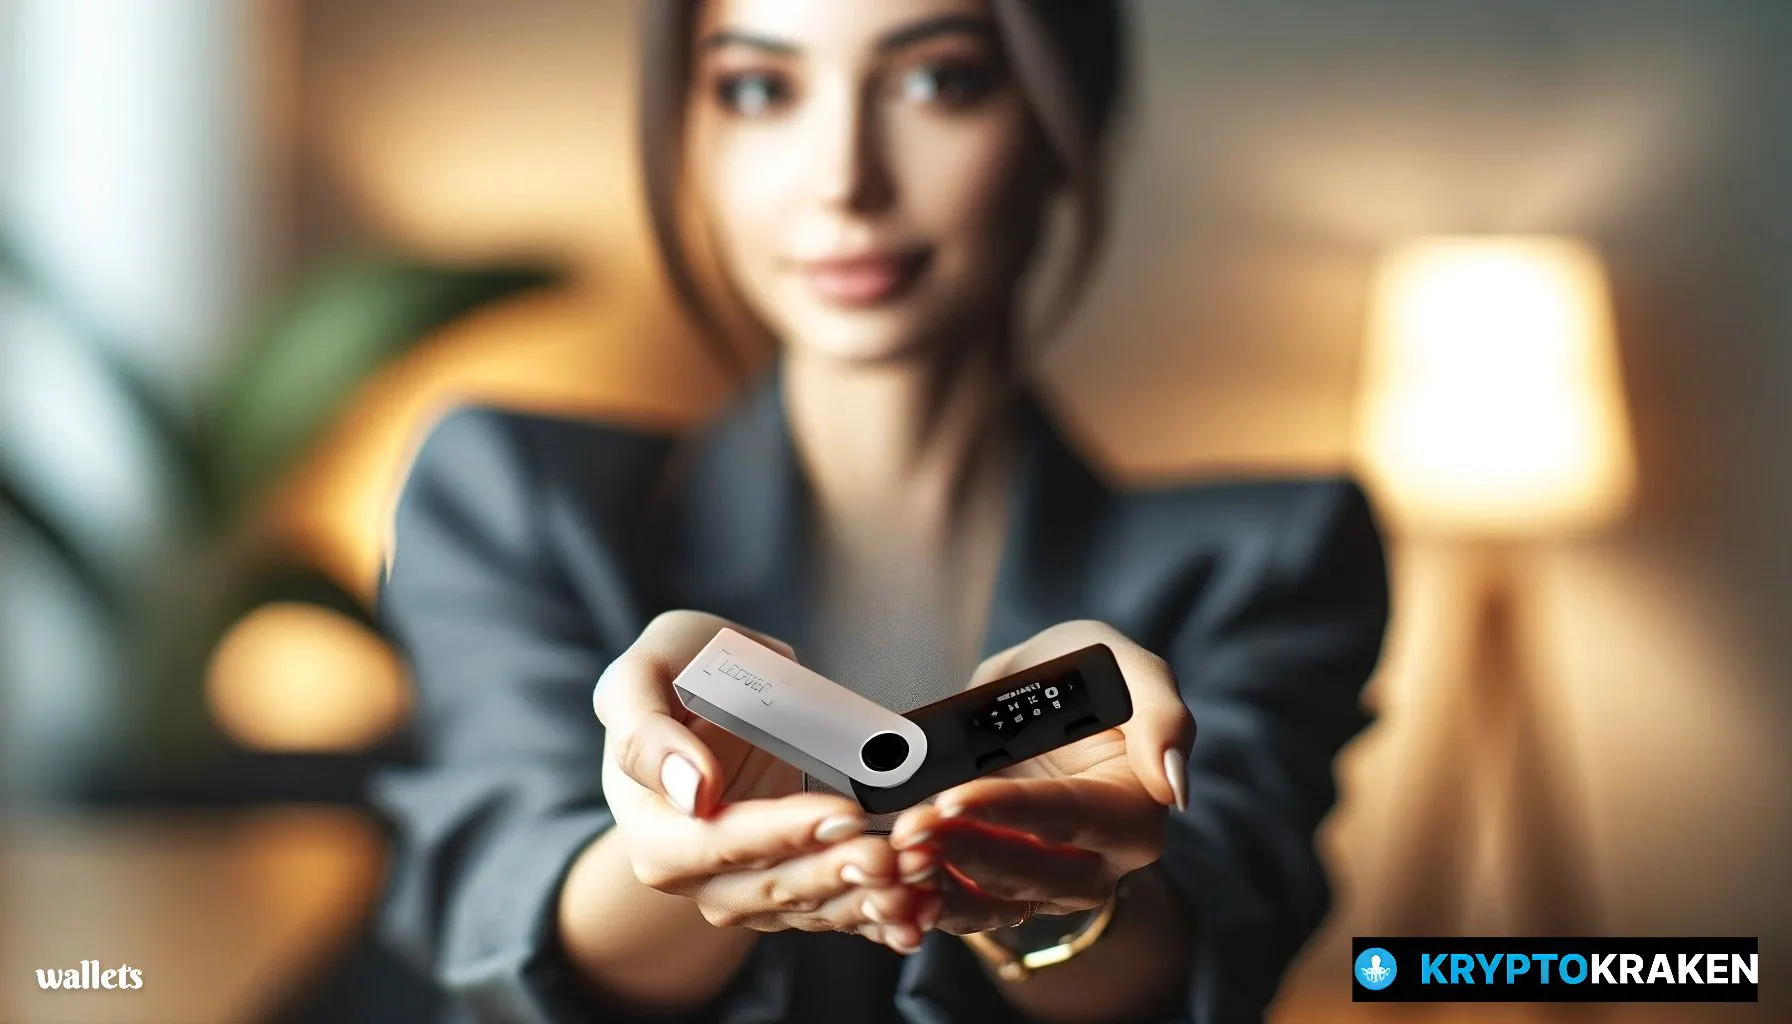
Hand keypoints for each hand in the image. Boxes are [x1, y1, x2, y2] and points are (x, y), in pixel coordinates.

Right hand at [593, 610, 939, 948]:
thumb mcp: (641, 676)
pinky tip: (923, 910)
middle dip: (839, 873)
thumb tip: (690, 793)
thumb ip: (647, 734)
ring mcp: (749, 884)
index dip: (782, 835)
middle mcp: (698, 873)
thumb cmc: (674, 674)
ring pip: (812, 907)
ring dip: (869, 900)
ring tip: (920, 878)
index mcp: (654, 829)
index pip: (718, 844)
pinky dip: (883, 916)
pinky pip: (838, 909)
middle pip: (773, 886)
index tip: (842, 815)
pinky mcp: (796, 881)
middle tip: (896, 854)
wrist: (711, 691)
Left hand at [886, 621, 1194, 934]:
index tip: (952, 797)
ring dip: (939, 886)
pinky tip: (890, 884)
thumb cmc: (1089, 673)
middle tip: (907, 831)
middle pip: (1030, 872)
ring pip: (996, 901)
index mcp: (1134, 812)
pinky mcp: (1006, 893)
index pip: (1069, 816)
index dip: (1010, 811)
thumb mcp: (1129, 668)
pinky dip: (926, 903)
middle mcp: (1099, 863)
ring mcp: (1050, 886)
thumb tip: (1174, 787)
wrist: (1041, 694)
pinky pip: (969, 912)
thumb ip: (1164, 717)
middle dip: (964, 851)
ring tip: (892, 856)